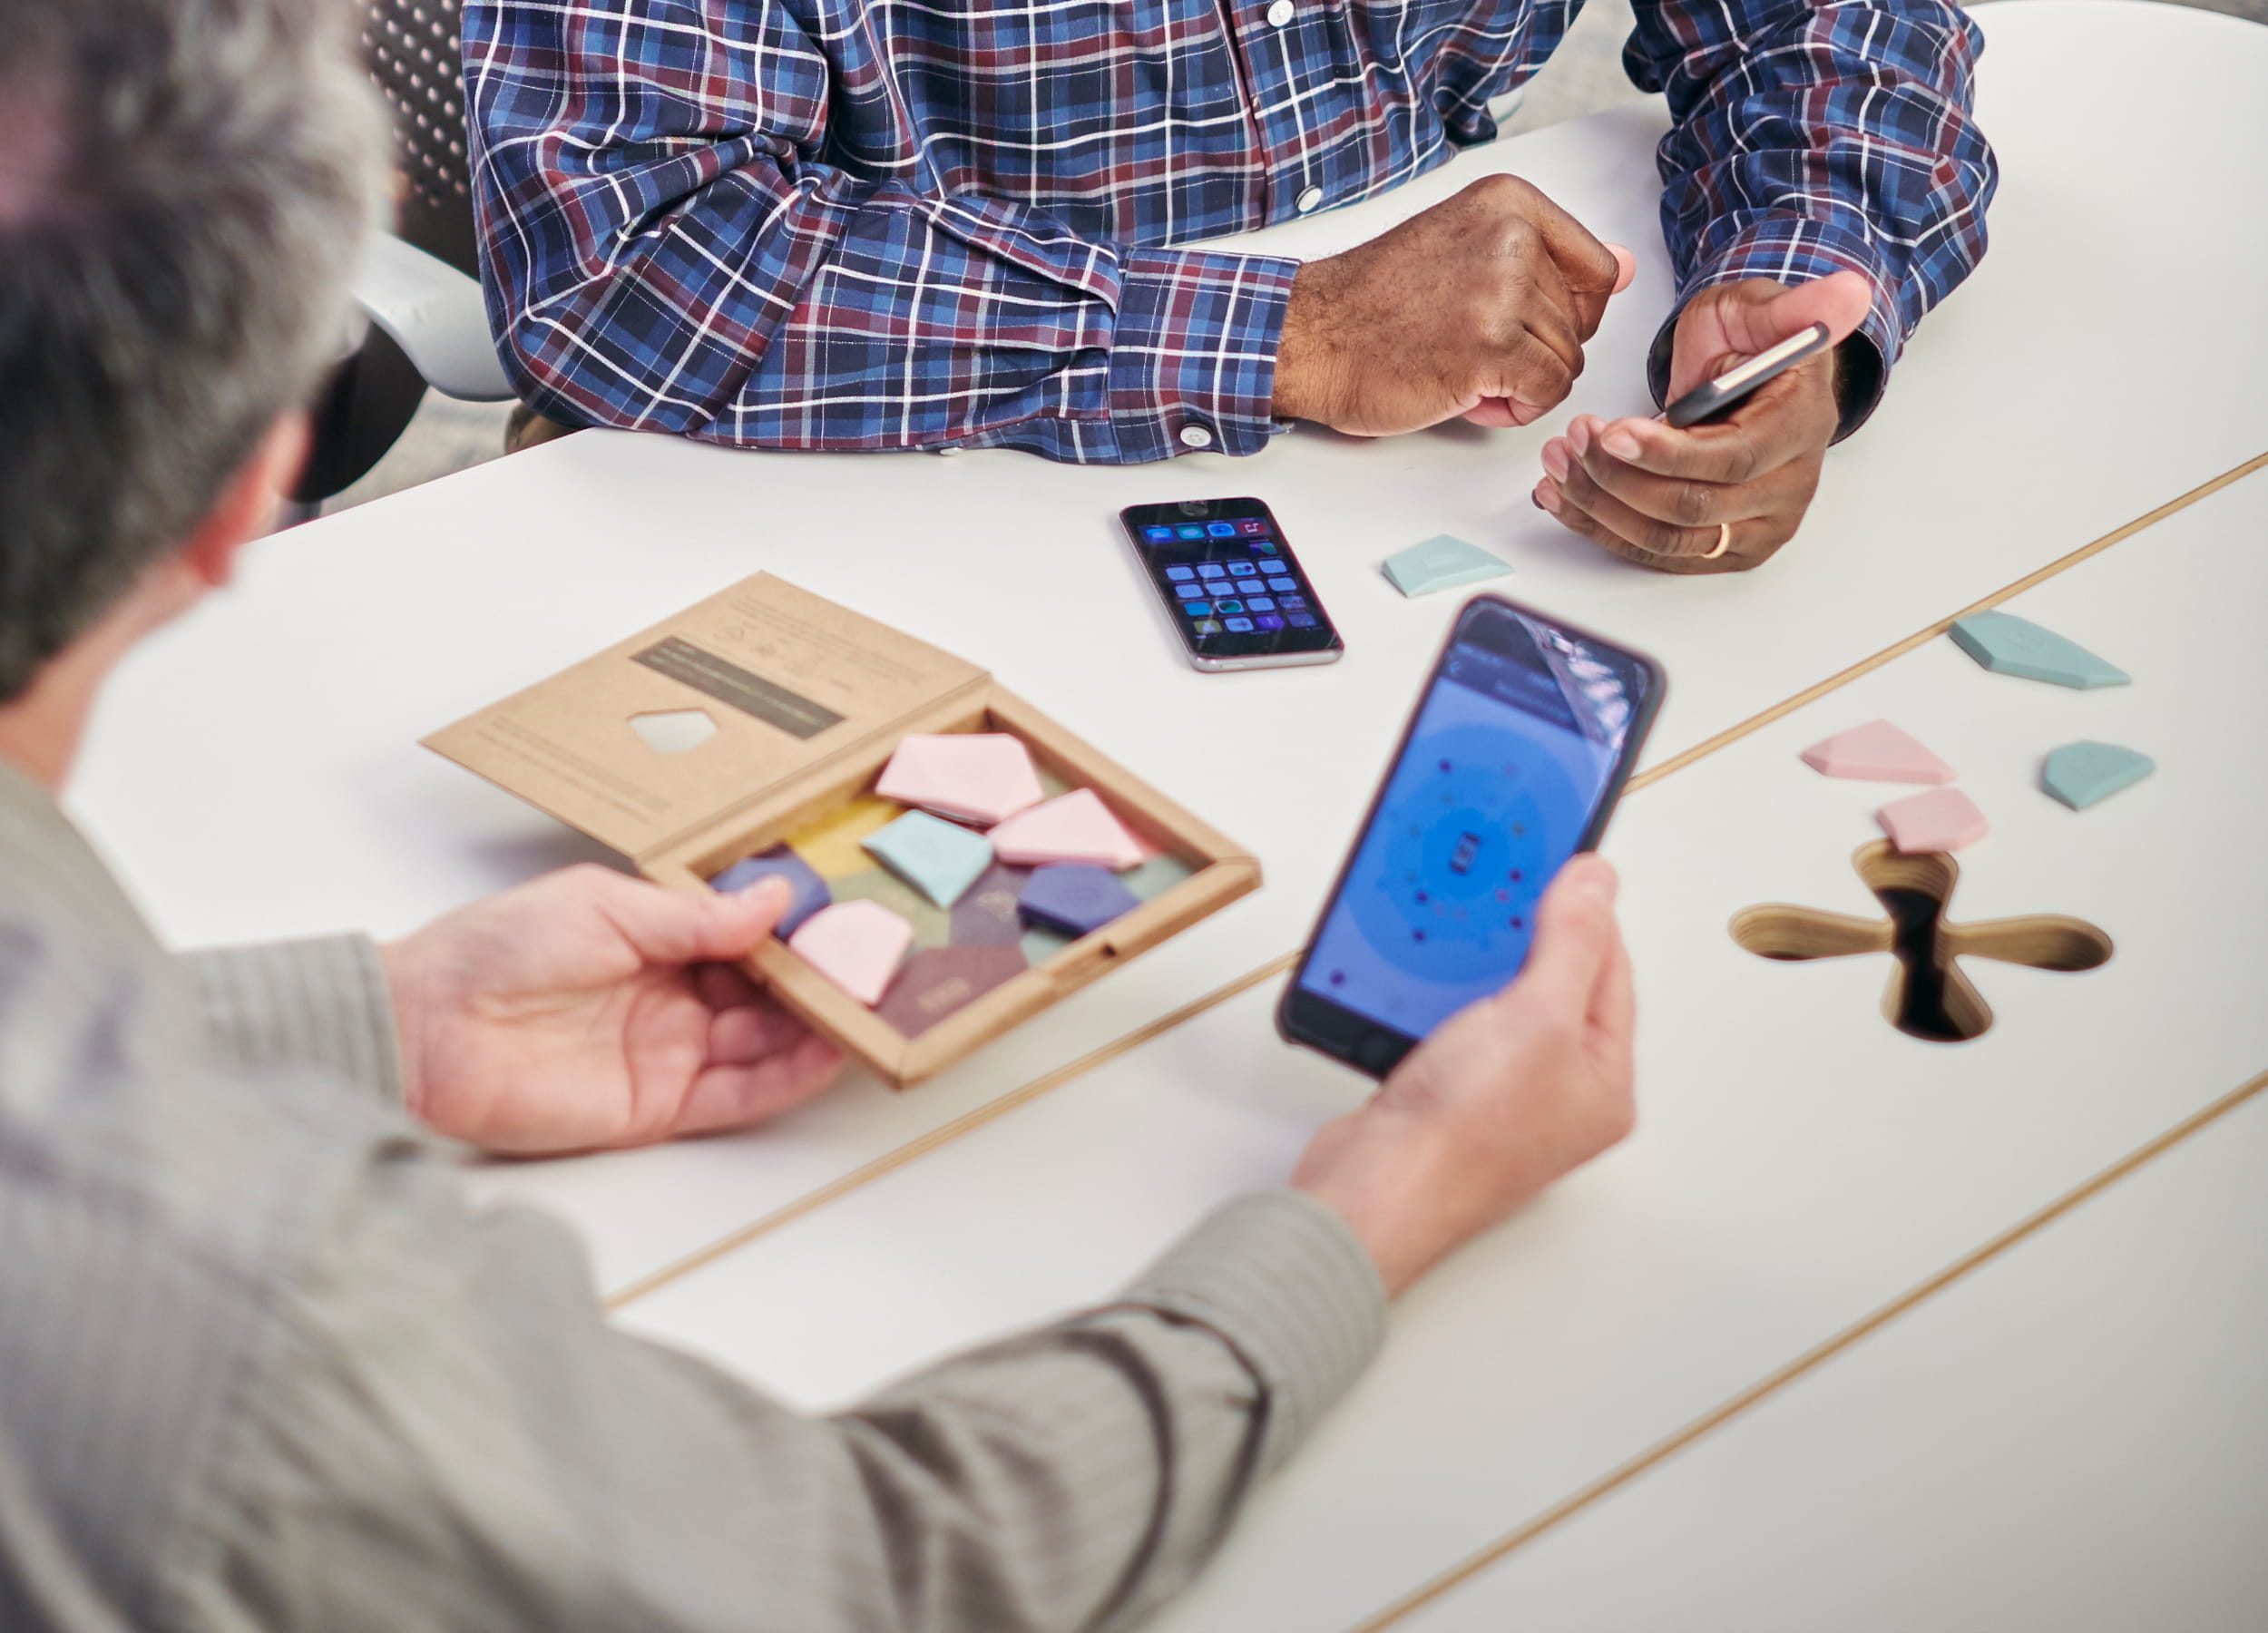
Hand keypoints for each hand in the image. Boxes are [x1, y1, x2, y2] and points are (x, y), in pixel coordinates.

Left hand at [379, 866, 843, 1154]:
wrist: (427, 1031)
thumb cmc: (495, 950)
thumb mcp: (605, 907)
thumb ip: (695, 916)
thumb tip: (775, 901)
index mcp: (654, 940)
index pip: (745, 938)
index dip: (795, 932)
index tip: (847, 917)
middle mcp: (671, 998)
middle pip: (767, 993)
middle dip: (820, 980)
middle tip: (878, 963)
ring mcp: (670, 1054)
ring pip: (766, 1043)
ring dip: (817, 1028)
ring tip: (872, 1007)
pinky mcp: (661, 1107)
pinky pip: (740, 1095)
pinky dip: (788, 1077)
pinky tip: (829, 1053)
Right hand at [1273, 174, 1635, 436]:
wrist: (1311, 337)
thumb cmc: (1373, 303)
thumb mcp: (1468, 250)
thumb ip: (1548, 259)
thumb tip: (1627, 268)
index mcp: (1508, 204)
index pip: (1597, 270)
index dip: (1566, 314)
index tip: (1517, 320)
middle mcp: (1510, 238)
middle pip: (1580, 323)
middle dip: (1532, 352)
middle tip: (1466, 346)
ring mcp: (1502, 292)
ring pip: (1567, 361)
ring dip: (1520, 383)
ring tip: (1460, 368)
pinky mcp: (1492, 348)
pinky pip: (1548, 392)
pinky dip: (1515, 409)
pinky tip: (1468, 395)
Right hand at [1293, 855, 1635, 1293]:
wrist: (1374, 1190)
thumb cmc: (1460, 1138)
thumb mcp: (1535, 1017)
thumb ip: (1571, 943)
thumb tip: (1596, 884)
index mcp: (1604, 1080)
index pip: (1610, 970)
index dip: (1584, 912)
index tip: (1557, 864)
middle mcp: (1560, 1091)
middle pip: (1554, 981)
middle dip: (1523, 935)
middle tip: (1500, 892)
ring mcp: (1503, 1093)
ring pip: (1498, 1000)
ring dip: (1473, 963)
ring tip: (1455, 934)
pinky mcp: (1451, 1092)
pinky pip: (1455, 1021)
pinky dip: (1437, 992)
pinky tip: (1419, 976)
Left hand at [1533, 270, 1873, 572]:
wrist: (1751, 379)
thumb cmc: (1753, 344)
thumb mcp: (1766, 308)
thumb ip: (1800, 305)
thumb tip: (1848, 293)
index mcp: (1801, 430)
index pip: (1730, 461)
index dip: (1665, 453)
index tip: (1611, 431)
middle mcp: (1787, 491)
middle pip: (1691, 509)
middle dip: (1618, 477)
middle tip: (1573, 439)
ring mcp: (1756, 528)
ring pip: (1666, 540)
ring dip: (1601, 506)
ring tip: (1560, 463)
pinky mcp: (1721, 549)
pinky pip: (1655, 553)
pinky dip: (1602, 528)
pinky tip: (1563, 497)